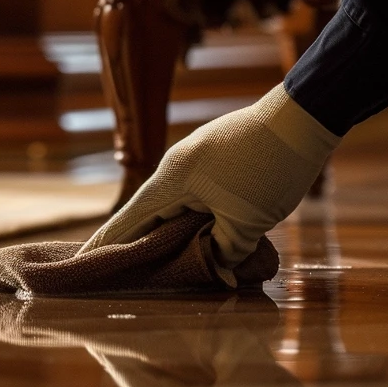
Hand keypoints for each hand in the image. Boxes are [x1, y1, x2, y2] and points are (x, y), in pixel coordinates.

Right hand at [82, 85, 339, 270]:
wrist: (305, 116)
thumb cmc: (271, 169)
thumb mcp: (247, 222)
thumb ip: (225, 251)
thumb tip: (217, 270)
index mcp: (170, 183)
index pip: (127, 222)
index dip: (105, 247)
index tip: (82, 264)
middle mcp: (173, 167)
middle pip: (146, 213)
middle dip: (138, 242)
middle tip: (126, 270)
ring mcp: (193, 157)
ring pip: (173, 202)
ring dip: (171, 228)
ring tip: (167, 255)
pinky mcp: (215, 153)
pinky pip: (192, 190)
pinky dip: (191, 212)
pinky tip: (203, 226)